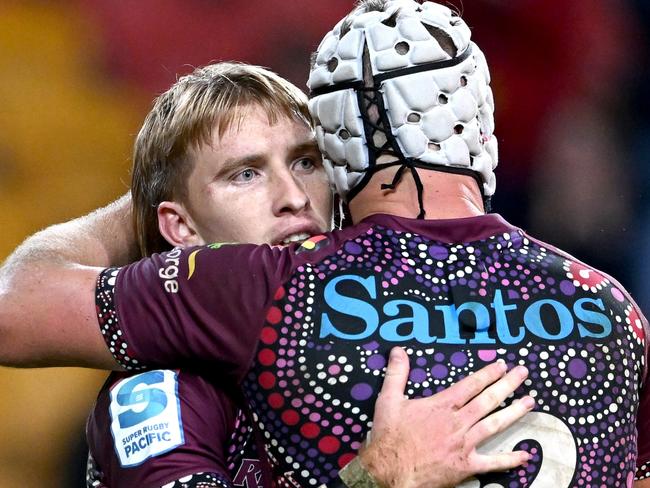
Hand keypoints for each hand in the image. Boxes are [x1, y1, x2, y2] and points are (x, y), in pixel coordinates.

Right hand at [360, 347, 533, 487]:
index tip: (502, 365)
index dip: (487, 374)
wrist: (390, 471)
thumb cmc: (389, 437)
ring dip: (514, 412)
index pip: (470, 385)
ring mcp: (464, 444)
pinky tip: (525, 455)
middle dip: (508, 384)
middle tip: (523, 373)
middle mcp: (458, 422)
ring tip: (530, 402)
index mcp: (442, 405)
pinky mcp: (466, 466)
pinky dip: (510, 459)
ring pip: (495, 425)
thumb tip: (398, 350)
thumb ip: (397, 373)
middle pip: (488, 400)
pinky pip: (493, 463)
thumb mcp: (388, 399)